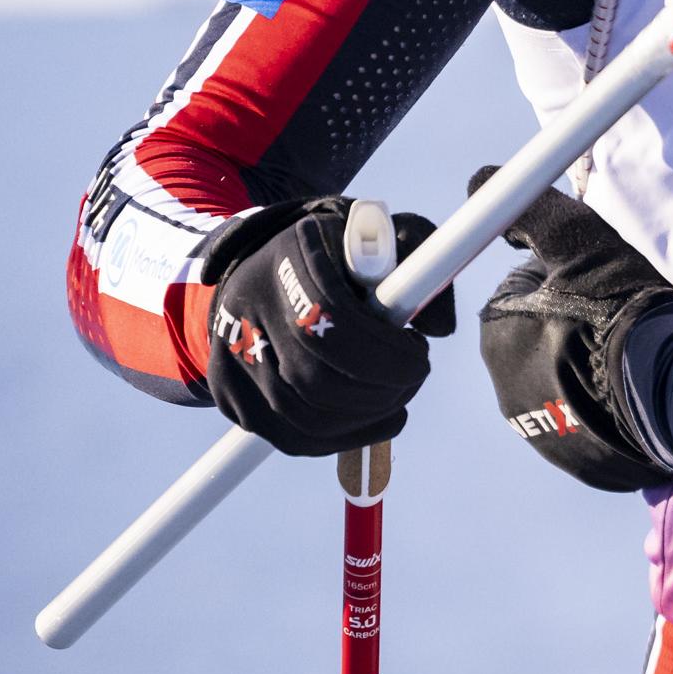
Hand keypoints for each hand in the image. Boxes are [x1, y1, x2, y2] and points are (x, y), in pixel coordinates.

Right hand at [198, 198, 451, 454]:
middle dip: (381, 389)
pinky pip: (294, 438)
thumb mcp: (388, 235)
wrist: (268, 265)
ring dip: (367, 417)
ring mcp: (230, 358)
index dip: (384, 351)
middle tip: (413, 375)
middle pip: (314, 379)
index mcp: (286, 259)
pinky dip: (345, 438)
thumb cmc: (343, 252)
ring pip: (305, 418)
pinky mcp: (232, 397)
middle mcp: (245, 310)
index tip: (419, 349)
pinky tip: (376, 417)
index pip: (328, 320)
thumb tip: (442, 327)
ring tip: (397, 393)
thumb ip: (425, 260)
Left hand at [475, 174, 672, 493]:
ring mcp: (541, 433)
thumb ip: (529, 207)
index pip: (527, 288)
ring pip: (567, 381)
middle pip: (543, 337)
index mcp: (498, 332)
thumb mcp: (579, 240)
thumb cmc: (624, 311)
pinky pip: (589, 426)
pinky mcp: (578, 463)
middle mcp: (505, 387)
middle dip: (575, 326)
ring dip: (593, 367)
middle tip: (624, 317)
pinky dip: (610, 409)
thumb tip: (482, 181)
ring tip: (637, 356)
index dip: (570, 278)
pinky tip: (640, 393)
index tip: (605, 284)